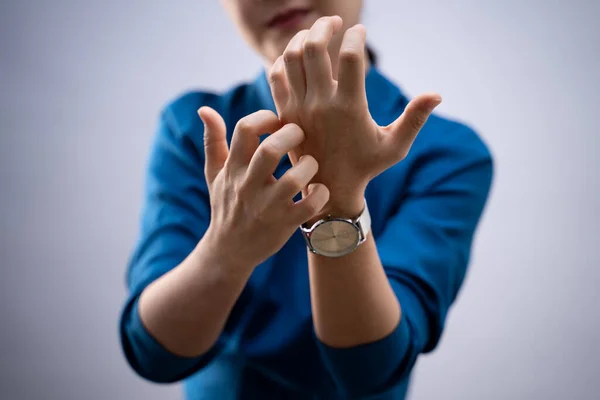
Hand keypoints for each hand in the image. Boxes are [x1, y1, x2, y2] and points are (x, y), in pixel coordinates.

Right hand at [197, 107, 329, 269]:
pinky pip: (308, 207)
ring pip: (293, 180)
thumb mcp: (214, 174)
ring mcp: (267, 207)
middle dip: (292, 135)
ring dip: (308, 166)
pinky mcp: (284, 224)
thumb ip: (213, 141)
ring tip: (310, 164)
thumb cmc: (226, 205)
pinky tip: (318, 189)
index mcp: (233, 169)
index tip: (277, 121)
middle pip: (270, 151)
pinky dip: (320, 194)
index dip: (264, 117)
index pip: (245, 130)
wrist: (229, 251)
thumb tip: (204, 109)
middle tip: (300, 135)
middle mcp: (248, 186)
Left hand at [268, 16, 441, 216]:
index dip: (356, 36)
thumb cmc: (365, 167)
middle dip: (324, 27)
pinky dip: (283, 59)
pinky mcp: (284, 113)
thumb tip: (437, 94)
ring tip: (315, 33)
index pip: (350, 57)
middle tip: (335, 23)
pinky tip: (298, 56)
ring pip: (291, 58)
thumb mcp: (394, 146)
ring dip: (302, 38)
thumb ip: (414, 119)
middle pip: (314, 48)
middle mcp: (320, 104)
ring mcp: (298, 108)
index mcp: (349, 108)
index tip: (361, 31)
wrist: (327, 190)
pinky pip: (276, 76)